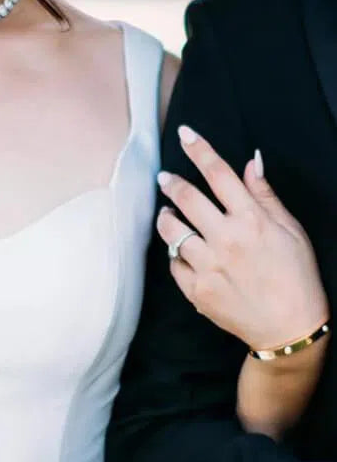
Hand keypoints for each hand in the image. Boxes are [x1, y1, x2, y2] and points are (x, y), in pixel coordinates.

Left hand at [155, 126, 329, 350]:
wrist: (288, 327)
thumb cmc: (296, 276)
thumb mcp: (290, 230)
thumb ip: (265, 196)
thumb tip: (250, 162)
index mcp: (251, 220)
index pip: (219, 174)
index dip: (199, 150)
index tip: (185, 134)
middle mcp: (226, 239)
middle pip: (187, 198)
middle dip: (172, 183)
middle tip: (164, 177)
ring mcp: (208, 266)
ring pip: (172, 231)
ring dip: (166, 217)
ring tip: (168, 214)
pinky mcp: (196, 290)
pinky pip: (173, 264)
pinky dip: (175, 255)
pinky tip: (181, 251)